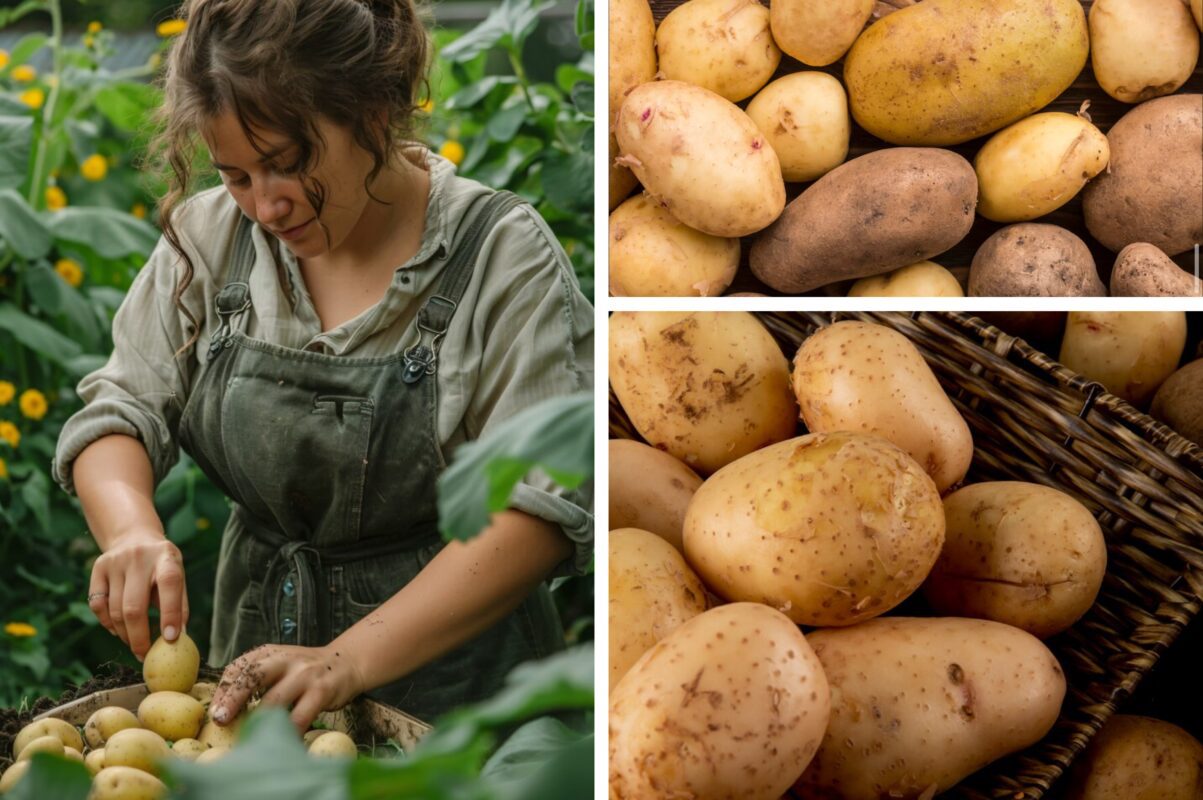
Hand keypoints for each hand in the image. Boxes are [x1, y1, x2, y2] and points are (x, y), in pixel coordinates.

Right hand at [87, 529, 187, 660]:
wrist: (134, 536)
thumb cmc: (162, 566)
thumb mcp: (178, 576)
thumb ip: (180, 605)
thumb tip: (178, 638)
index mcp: (166, 557)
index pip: (169, 585)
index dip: (170, 614)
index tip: (170, 640)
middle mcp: (139, 557)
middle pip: (134, 607)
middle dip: (139, 638)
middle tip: (144, 655)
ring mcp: (115, 562)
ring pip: (114, 611)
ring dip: (124, 634)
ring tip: (134, 642)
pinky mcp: (98, 568)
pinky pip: (97, 605)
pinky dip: (107, 623)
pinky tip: (118, 628)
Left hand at [210, 644, 366, 731]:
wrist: (345, 663)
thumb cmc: (303, 672)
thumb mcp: (278, 666)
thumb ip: (255, 681)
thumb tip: (222, 712)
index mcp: (269, 653)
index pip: (239, 668)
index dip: (224, 690)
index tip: (215, 713)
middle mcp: (285, 659)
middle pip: (253, 676)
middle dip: (234, 699)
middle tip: (220, 720)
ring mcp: (304, 674)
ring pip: (275, 700)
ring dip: (259, 723)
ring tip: (248, 740)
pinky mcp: (322, 691)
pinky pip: (300, 717)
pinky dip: (288, 733)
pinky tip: (282, 744)